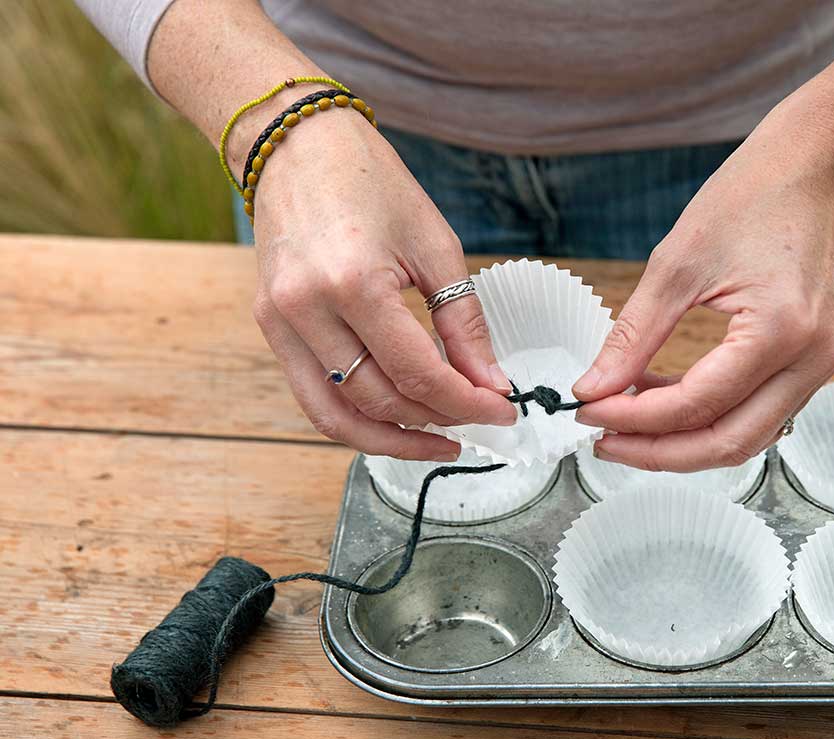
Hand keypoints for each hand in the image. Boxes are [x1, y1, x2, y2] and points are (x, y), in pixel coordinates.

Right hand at [249, 113, 516, 459]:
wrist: (296, 142)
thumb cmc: (371, 181)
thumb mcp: (435, 245)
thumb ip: (463, 322)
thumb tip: (489, 383)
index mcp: (353, 283)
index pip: (417, 372)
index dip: (466, 401)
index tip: (502, 410)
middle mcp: (305, 310)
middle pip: (379, 399)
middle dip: (437, 418)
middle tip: (481, 417)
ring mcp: (279, 322)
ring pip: (336, 416)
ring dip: (392, 438)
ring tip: (440, 439)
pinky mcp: (270, 326)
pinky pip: (312, 395)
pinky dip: (356, 417)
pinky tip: (398, 418)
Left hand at [571, 118, 833, 470]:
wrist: (813, 165)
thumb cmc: (750, 197)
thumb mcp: (676, 264)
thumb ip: (633, 337)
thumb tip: (591, 389)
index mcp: (781, 329)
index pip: (697, 405)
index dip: (635, 419)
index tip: (587, 411)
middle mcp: (813, 358)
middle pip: (729, 442)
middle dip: (659, 451)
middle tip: (602, 439)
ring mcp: (823, 363)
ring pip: (747, 436)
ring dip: (684, 440)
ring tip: (626, 420)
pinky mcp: (817, 360)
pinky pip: (759, 410)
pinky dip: (710, 416)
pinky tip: (663, 397)